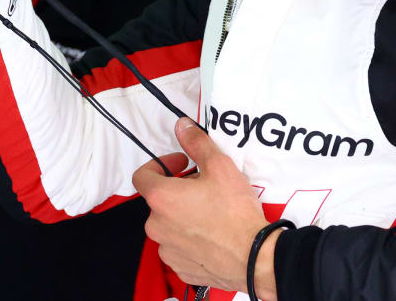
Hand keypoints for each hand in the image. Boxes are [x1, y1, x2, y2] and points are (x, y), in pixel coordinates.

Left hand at [132, 117, 278, 298]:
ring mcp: (167, 250)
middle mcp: (156, 226)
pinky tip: (213, 235)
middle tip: (206, 187)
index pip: (142, 176)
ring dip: (184, 215)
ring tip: (212, 212)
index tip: (182, 164)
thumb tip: (182, 126)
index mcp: (161, 199)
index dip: (161, 164)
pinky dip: (191, 239)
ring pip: (170, 225)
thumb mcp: (219, 166)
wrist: (253, 257)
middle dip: (179, 190)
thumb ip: (196, 143)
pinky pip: (180, 248)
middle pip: (160, 201)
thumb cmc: (234, 211)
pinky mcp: (180, 268)